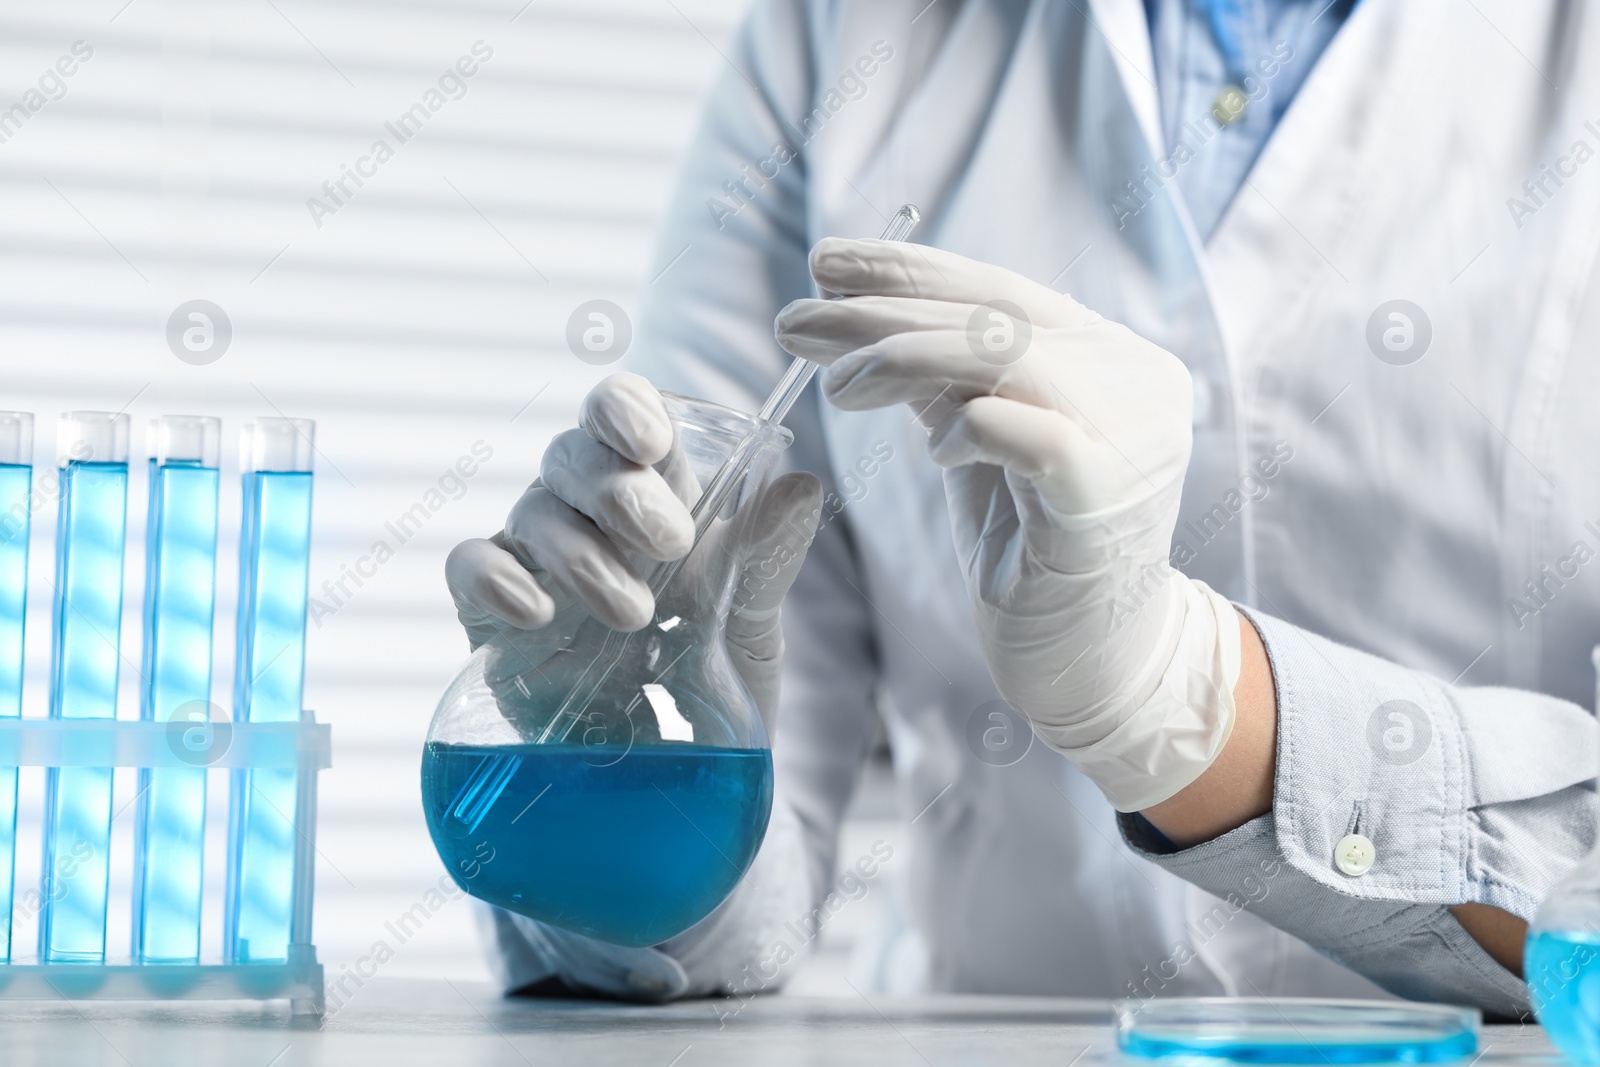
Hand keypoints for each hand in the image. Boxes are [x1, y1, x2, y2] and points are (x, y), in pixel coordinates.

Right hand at [445, 372, 821, 730]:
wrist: (681, 776)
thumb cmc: (714, 678)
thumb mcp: (751, 620)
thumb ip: (767, 555)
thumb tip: (803, 488)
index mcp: (652, 491)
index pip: (621, 415)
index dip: (624, 410)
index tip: (651, 442)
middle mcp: (586, 515)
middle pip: (573, 456)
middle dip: (618, 491)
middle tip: (670, 544)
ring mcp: (536, 562)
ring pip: (532, 512)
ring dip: (582, 555)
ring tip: (634, 617)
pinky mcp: (493, 618)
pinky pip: (469, 568)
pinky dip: (496, 579)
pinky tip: (537, 614)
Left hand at [775, 239, 1239, 809]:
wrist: (1093, 663)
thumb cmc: (1033, 552)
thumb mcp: (979, 445)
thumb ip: (946, 378)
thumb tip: (862, 311)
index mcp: (1112, 357)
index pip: (1001, 291)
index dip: (909, 271)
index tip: (824, 263)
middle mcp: (1138, 381)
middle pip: (993, 317)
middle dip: (880, 314)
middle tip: (793, 324)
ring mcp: (1135, 435)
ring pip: (1006, 357)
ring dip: (902, 360)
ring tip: (835, 387)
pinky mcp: (1109, 495)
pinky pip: (1030, 434)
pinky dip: (968, 430)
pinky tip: (934, 452)